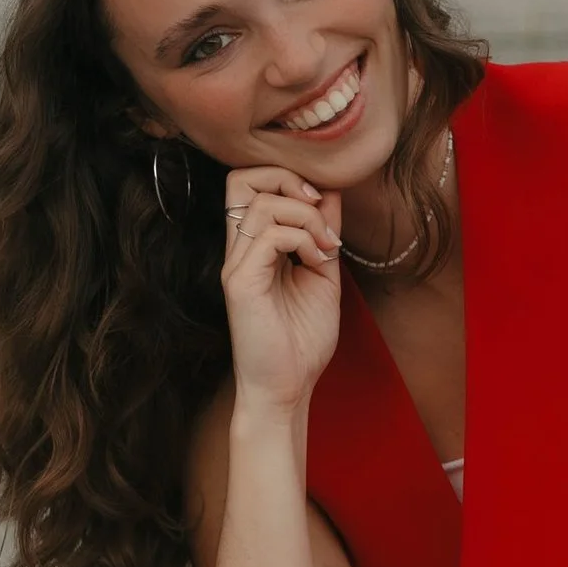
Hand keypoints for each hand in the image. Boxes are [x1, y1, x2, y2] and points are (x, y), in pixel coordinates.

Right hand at [219, 166, 342, 413]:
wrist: (287, 388)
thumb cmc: (302, 340)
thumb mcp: (323, 274)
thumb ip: (323, 234)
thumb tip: (331, 192)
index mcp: (254, 246)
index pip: (250, 183)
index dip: (288, 178)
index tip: (323, 204)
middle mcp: (239, 251)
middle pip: (241, 178)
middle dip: (287, 179)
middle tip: (318, 208)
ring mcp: (236, 265)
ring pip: (260, 203)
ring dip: (306, 217)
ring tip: (326, 247)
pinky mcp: (240, 283)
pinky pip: (269, 236)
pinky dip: (303, 239)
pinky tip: (318, 263)